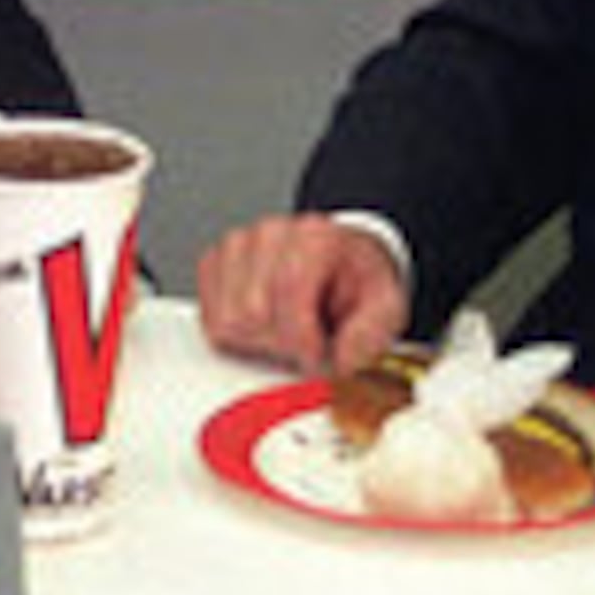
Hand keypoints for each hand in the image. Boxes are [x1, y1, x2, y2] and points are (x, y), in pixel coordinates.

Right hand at [195, 212, 409, 375]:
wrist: (341, 263)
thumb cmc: (358, 284)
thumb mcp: (386, 307)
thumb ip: (371, 334)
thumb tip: (343, 362)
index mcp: (316, 236)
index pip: (288, 292)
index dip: (302, 338)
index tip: (318, 354)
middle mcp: (271, 232)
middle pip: (253, 311)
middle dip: (282, 341)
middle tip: (306, 341)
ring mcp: (238, 244)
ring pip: (227, 318)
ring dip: (258, 339)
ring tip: (286, 331)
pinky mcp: (214, 262)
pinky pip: (209, 317)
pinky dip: (235, 333)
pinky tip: (263, 325)